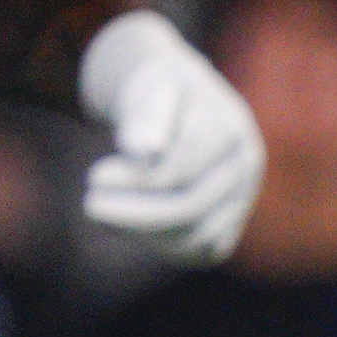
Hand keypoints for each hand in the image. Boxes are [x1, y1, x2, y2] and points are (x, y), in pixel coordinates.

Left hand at [78, 14, 264, 263]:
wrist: (181, 102)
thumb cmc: (156, 90)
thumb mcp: (145, 86)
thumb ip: (143, 113)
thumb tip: (140, 151)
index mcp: (231, 129)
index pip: (182, 172)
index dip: (135, 181)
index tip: (93, 177)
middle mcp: (246, 169)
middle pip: (192, 207)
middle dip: (135, 212)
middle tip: (90, 205)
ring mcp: (243, 199)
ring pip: (199, 238)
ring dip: (144, 233)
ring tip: (104, 214)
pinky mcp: (231, 222)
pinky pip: (202, 251)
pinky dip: (163, 246)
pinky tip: (129, 226)